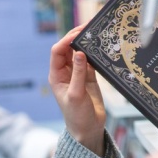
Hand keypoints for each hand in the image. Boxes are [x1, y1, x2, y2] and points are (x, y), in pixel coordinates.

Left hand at [49, 26, 105, 155]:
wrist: (88, 130)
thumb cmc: (77, 116)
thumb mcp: (76, 95)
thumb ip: (79, 74)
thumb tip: (80, 53)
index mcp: (56, 76)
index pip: (58, 52)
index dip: (66, 41)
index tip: (77, 34)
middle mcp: (65, 73)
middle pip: (68, 49)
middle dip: (76, 37)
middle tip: (88, 27)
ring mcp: (78, 74)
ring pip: (80, 53)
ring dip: (86, 43)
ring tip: (95, 32)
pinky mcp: (89, 78)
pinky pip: (91, 61)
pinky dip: (95, 53)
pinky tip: (100, 46)